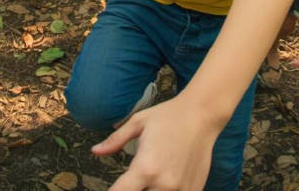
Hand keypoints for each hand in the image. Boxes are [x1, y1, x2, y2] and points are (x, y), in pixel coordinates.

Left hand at [93, 97, 219, 190]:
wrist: (203, 115)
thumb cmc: (168, 116)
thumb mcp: (137, 123)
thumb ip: (115, 141)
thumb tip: (95, 151)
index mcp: (145, 169)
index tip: (112, 188)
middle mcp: (163, 184)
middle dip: (131, 190)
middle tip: (133, 180)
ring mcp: (180, 190)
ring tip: (148, 179)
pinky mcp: (194, 190)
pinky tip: (164, 182)